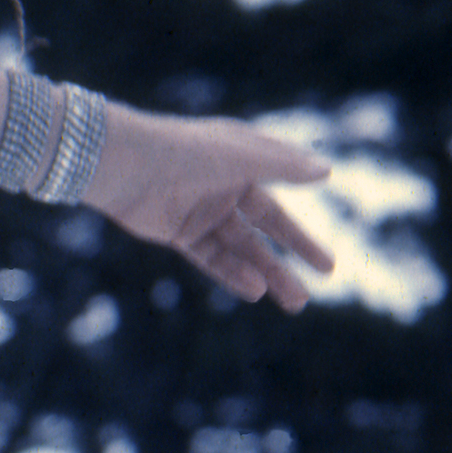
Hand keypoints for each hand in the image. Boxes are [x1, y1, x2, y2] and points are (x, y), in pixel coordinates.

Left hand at [87, 107, 335, 312]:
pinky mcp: (179, 232)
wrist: (125, 165)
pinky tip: (256, 290)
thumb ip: (283, 166)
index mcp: (241, 159)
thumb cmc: (185, 151)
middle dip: (296, 250)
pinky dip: (233, 274)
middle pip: (267, 226)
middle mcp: (224, 185)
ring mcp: (201, 210)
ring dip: (269, 273)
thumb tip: (326, 170)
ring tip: (296, 301)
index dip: (304, 218)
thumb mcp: (241, 157)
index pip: (281, 192)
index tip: (326, 245)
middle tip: (326, 275)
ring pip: (243, 248)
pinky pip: (212, 257)